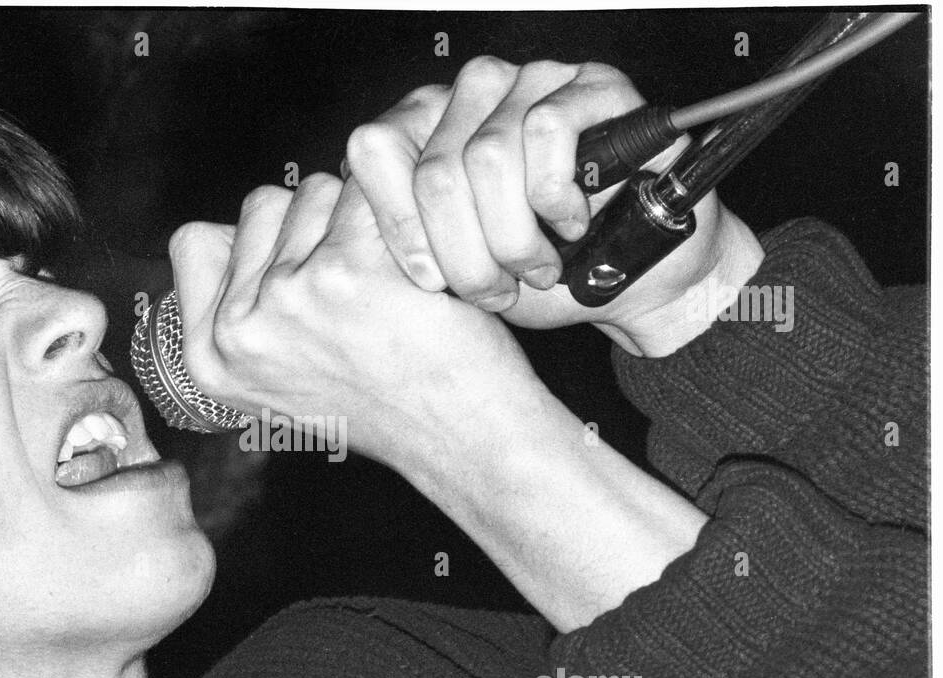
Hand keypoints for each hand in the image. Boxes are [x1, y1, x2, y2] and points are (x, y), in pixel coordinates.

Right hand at [166, 175, 550, 463]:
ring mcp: (287, 298)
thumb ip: (244, 310)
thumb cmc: (385, 405)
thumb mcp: (279, 382)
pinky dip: (402, 214)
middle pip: (262, 206)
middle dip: (313, 227)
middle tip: (358, 292)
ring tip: (388, 285)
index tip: (298, 273)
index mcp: (208, 359)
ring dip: (357, 219)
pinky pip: (367, 192)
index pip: (193, 240)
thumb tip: (236, 224)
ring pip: (316, 190)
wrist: (459, 439)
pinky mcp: (347, 271)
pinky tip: (419, 268)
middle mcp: (236, 331)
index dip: (251, 241)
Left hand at [345, 57, 763, 355]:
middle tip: (495, 291)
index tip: (429, 282)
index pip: (372, 150)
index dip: (398, 226)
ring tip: (537, 268)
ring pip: (488, 158)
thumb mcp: (454, 275)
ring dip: (515, 237)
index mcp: (424, 131)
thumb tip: (351, 249)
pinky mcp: (590, 86)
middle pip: (434, 170)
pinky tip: (571, 223)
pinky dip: (557, 198)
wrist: (631, 281)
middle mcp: (468, 96)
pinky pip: (548, 133)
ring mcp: (528, 82)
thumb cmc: (539, 276)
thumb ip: (406, 248)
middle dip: (466, 253)